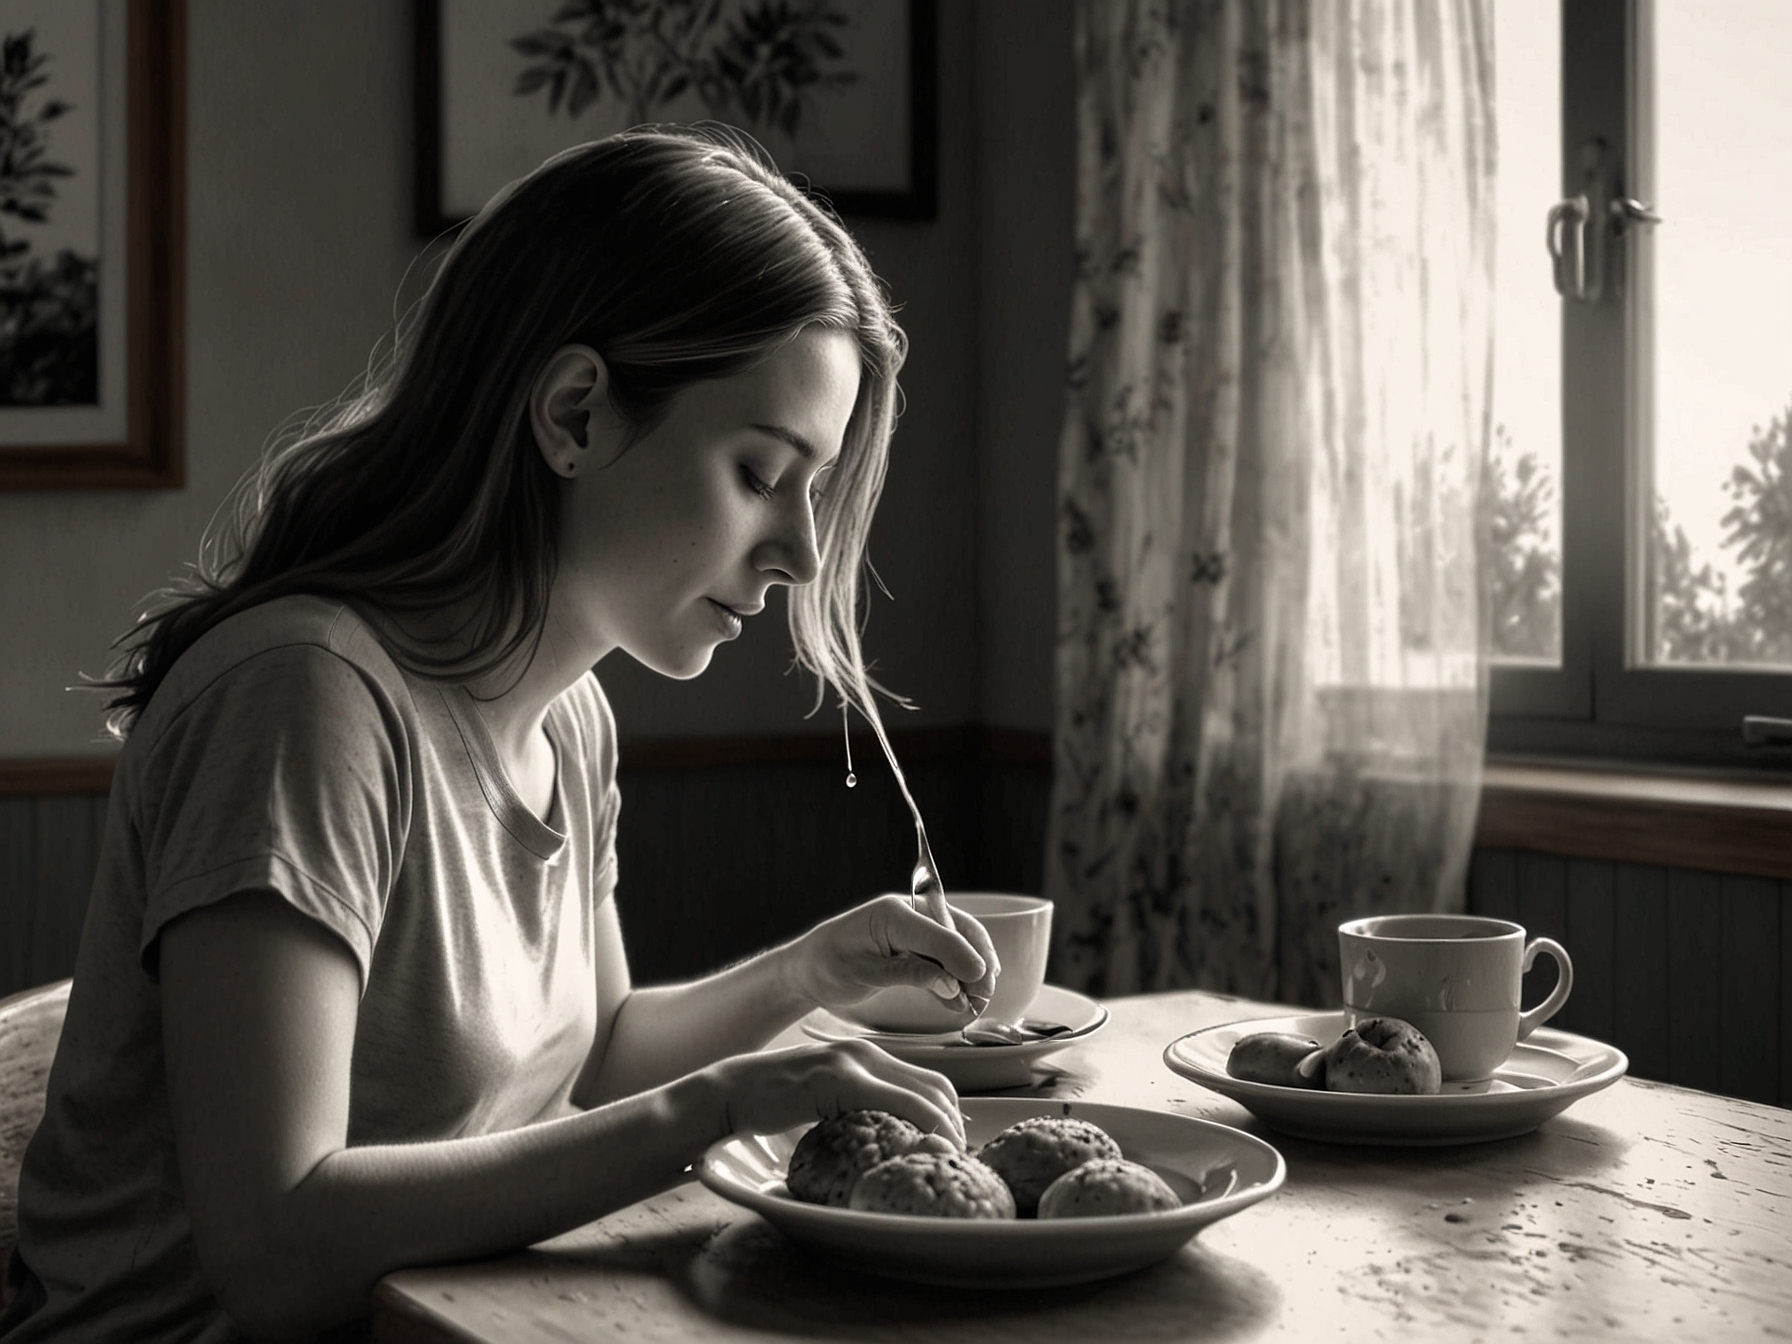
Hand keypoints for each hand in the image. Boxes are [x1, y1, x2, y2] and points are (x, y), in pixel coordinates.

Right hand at [701, 1038, 965, 1145]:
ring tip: (942, 1162)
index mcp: (865, 1056)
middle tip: (953, 1160)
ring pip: (925, 1094)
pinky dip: (921, 1126)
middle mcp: (866, 1053)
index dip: (949, 1115)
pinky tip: (919, 1151)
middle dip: (955, 1125)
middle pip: (937, 1086)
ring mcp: (854, 1063)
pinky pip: (899, 1103)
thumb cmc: (770, 1103)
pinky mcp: (840, 1080)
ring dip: (944, 1129)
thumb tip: (887, 1137)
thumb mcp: (823, 1099)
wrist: (729, 1092)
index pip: (928, 1080)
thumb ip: (855, 1107)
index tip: (950, 1146)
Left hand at [786, 894, 1000, 1012]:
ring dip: (970, 972)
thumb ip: (909, 975)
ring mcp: (913, 930)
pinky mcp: (914, 947)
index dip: (964, 956)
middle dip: (976, 962)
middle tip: (986, 993)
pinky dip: (955, 979)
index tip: (981, 980)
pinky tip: (960, 1000)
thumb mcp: (865, 973)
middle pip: (957, 933)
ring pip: (956, 946)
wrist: (808, 968)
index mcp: (893, 914)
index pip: (939, 933)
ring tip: (978, 1001)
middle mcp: (908, 915)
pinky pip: (943, 960)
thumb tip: (951, 984)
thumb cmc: (828, 965)